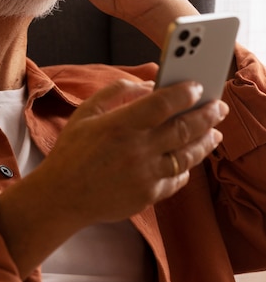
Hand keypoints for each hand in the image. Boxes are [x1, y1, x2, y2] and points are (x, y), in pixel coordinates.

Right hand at [39, 78, 225, 224]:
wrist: (62, 197)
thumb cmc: (73, 151)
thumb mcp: (86, 112)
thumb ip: (116, 91)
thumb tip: (148, 84)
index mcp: (119, 125)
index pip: (162, 104)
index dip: (184, 93)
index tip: (197, 86)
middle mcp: (136, 150)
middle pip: (183, 129)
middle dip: (206, 115)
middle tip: (219, 106)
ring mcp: (145, 175)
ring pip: (187, 155)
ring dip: (205, 141)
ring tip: (215, 132)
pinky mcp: (148, 196)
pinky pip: (177, 178)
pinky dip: (187, 167)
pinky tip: (190, 158)